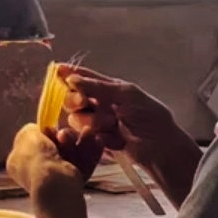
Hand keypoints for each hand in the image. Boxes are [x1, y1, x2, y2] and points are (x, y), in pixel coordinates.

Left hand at [6, 124, 103, 198]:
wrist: (53, 182)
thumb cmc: (36, 158)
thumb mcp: (26, 135)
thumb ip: (30, 130)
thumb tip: (40, 130)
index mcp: (18, 164)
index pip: (33, 145)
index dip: (43, 135)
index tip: (50, 130)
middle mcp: (35, 173)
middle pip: (54, 149)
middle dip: (65, 138)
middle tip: (66, 135)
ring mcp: (55, 180)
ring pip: (70, 156)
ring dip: (80, 142)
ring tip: (87, 133)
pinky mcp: (72, 184)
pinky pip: (83, 165)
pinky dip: (91, 152)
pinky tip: (98, 142)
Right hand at [59, 65, 186, 169]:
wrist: (160, 146)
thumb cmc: (149, 116)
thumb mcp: (126, 95)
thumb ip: (98, 87)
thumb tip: (72, 78)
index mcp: (108, 88)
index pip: (84, 78)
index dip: (69, 74)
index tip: (57, 71)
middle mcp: (100, 104)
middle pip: (72, 99)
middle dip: (75, 100)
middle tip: (83, 102)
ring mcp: (98, 124)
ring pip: (76, 119)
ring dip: (93, 122)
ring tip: (113, 125)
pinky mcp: (97, 142)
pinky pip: (84, 137)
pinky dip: (96, 137)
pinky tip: (113, 139)